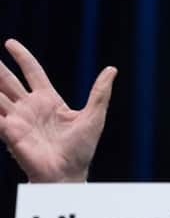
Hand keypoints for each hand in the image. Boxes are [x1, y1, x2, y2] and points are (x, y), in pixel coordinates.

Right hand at [0, 39, 115, 181]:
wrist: (69, 174)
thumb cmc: (81, 149)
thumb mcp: (94, 117)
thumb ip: (100, 93)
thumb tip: (112, 69)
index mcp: (49, 100)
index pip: (32, 72)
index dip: (22, 57)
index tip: (10, 43)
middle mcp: (30, 107)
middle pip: (9, 81)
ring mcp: (18, 119)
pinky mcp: (10, 132)